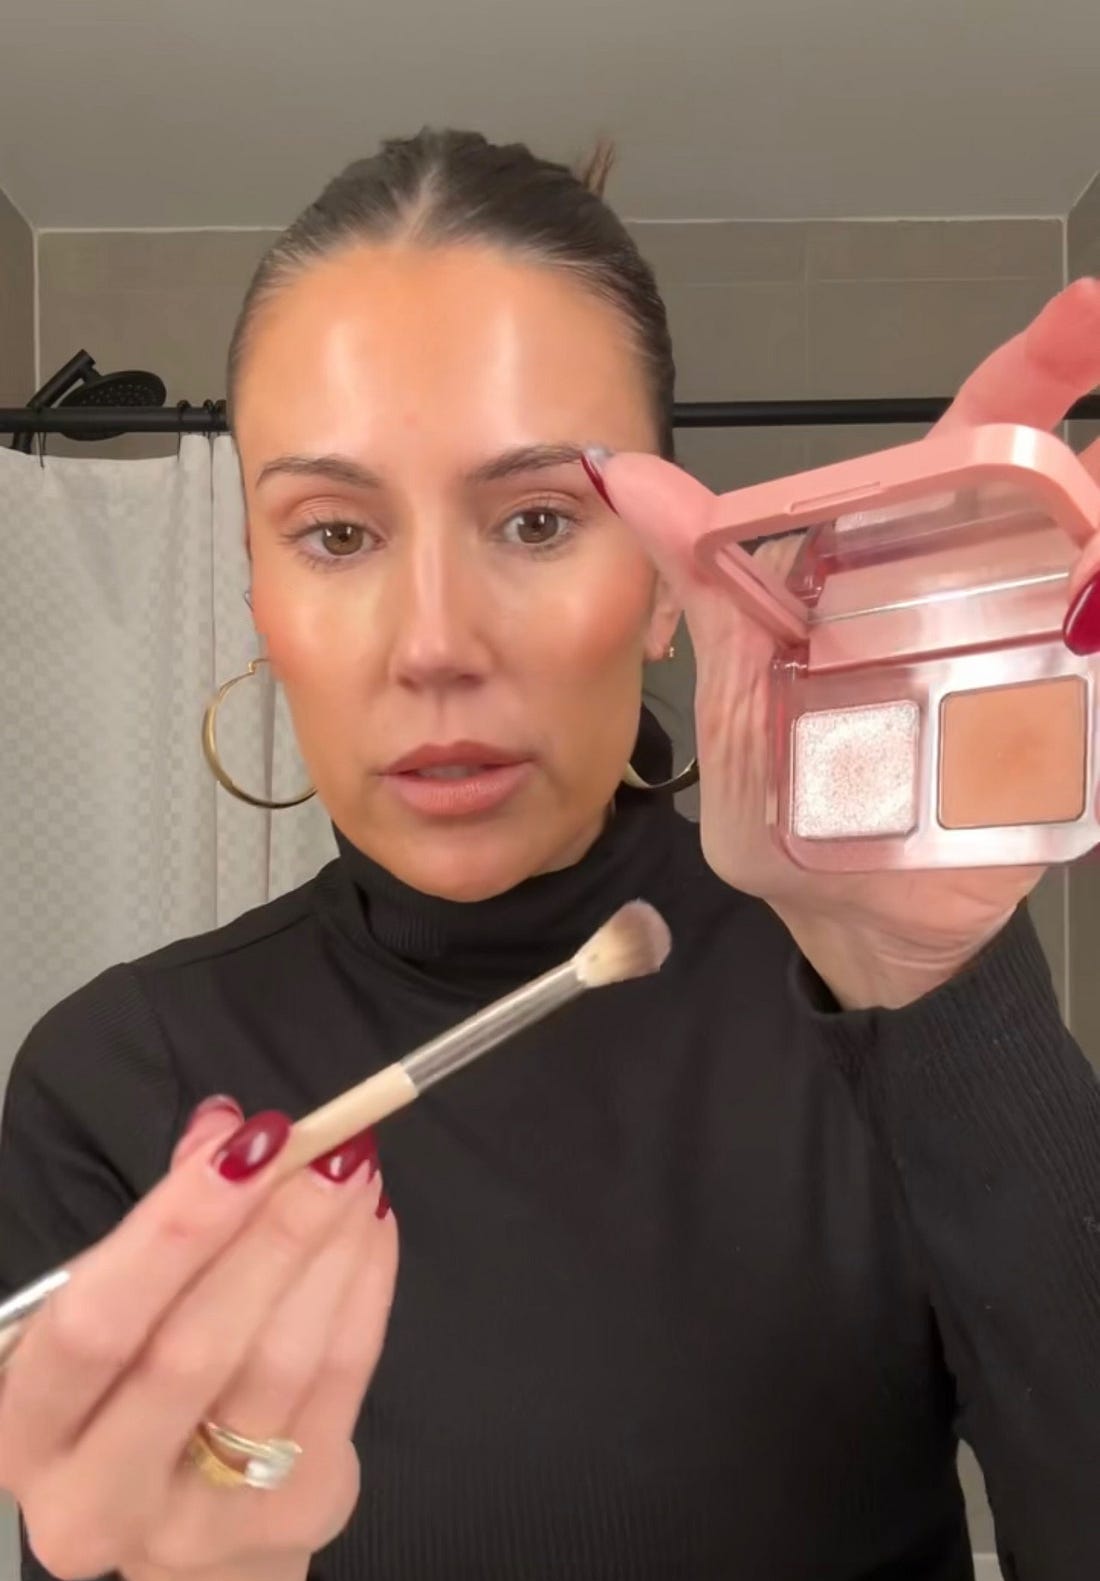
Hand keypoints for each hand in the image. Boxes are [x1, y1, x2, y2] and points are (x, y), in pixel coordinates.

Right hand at [0, 1099, 395, 1580]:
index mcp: (26, 1431)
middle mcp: (94, 1496)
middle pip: (188, 1352)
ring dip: (327, 1253)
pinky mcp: (291, 1518)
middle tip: (324, 1149)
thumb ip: (163, 1228)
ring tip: (354, 1173)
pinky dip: (363, 1293)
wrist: (194, 1547)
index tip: (244, 1147)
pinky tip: (372, 1231)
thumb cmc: (134, 1400)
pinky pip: (340, 1385)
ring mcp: (199, 1522)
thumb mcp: (117, 1319)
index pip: (92, 1326)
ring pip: (278, 1365)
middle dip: (267, 1235)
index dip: (172, 1232)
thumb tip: (226, 1127)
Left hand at [599, 278, 1099, 1008]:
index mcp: (911, 573)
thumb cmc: (789, 806)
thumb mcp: (736, 687)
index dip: (1035, 375)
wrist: (838, 926)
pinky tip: (1089, 645)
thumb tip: (623, 478)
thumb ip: (703, 578)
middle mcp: (993, 607)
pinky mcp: (1071, 756)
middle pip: (1076, 504)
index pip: (983, 449)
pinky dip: (1098, 660)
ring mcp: (1041, 677)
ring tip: (1097, 551)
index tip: (1083, 316)